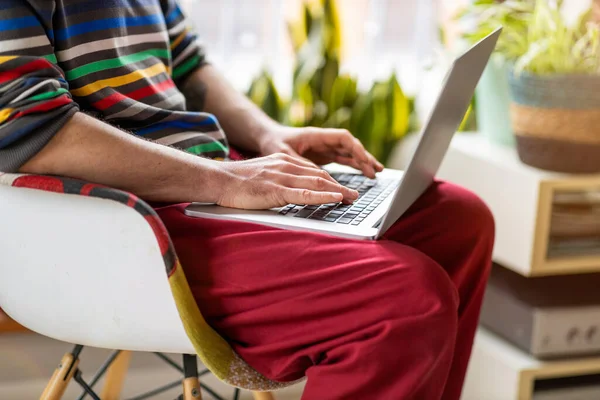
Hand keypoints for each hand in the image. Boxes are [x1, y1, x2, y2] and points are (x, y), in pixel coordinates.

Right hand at [216, 153, 358, 208]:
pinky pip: (304, 193)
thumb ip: (278, 182)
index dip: (331, 181)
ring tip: (352, 199)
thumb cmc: (236, 183)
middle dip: (340, 186)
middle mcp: (286, 166)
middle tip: (354, 195)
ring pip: (316, 183)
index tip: (343, 189)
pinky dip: (322, 196)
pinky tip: (335, 198)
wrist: (217, 179)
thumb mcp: (262, 177)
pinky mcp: (276, 190)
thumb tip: (290, 194)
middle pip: (320, 176)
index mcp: (283, 162)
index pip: (312, 171)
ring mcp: (281, 177)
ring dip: (337, 192)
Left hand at [259, 126, 383, 177]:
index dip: (356, 148)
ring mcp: (325, 148)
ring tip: (376, 173)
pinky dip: (354, 166)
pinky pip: (343, 159)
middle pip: (350, 146)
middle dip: (364, 157)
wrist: (266, 138)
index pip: (343, 138)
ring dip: (362, 162)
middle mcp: (324, 140)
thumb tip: (319, 176)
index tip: (364, 160)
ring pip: (349, 153)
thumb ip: (302, 164)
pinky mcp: (323, 156)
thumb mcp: (284, 155)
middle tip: (375, 171)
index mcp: (316, 135)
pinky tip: (364, 173)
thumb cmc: (273, 143)